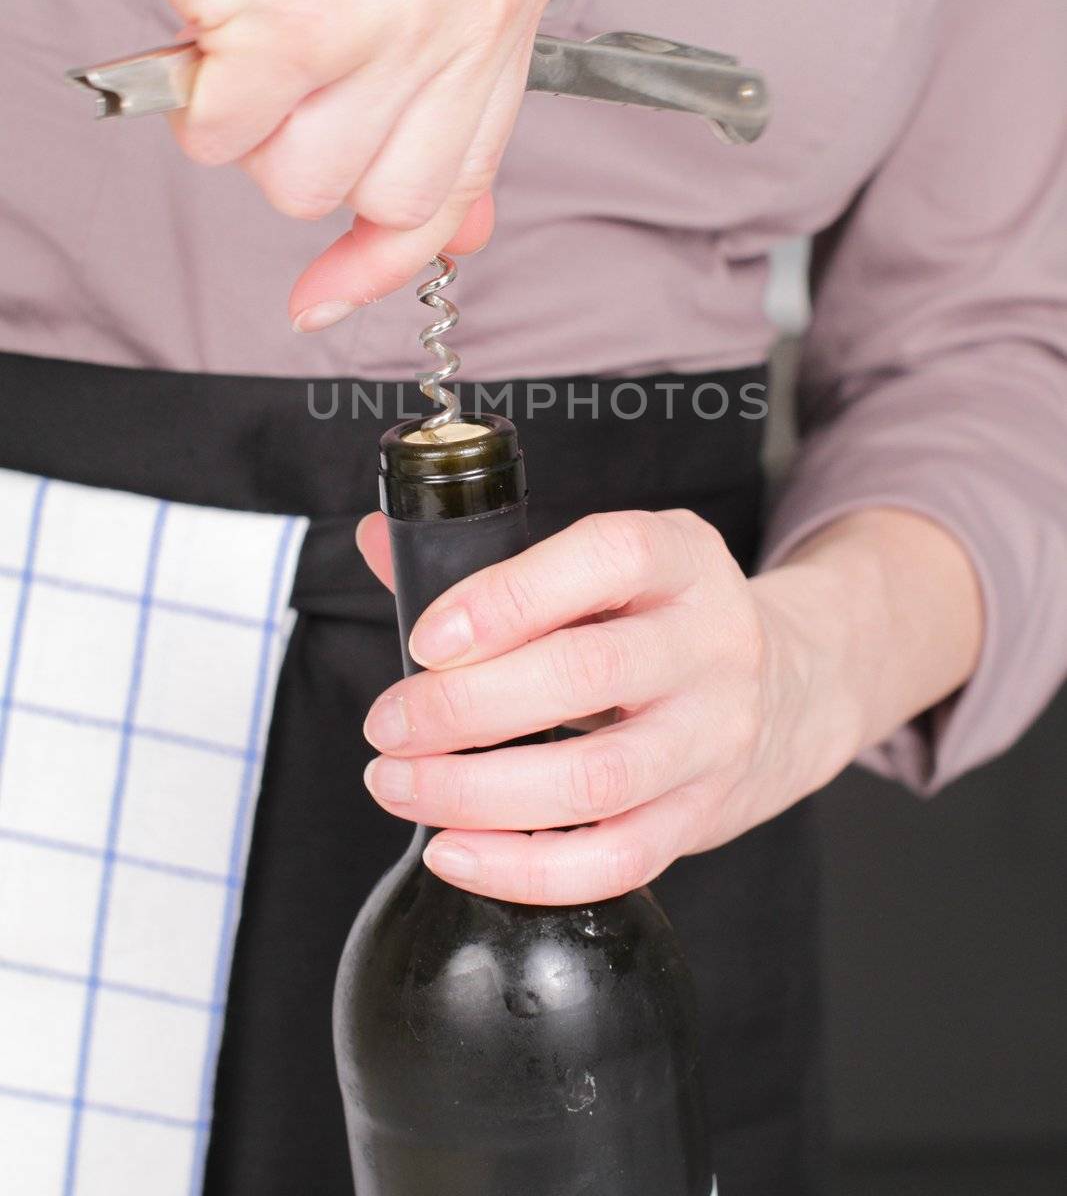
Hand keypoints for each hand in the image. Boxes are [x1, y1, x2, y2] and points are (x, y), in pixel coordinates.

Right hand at [62, 0, 555, 319]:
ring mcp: (394, 16)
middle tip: (276, 84)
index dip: (394, 252)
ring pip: (307, 184)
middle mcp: (472, 5)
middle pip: (391, 200)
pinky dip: (196, 101)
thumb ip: (438, 106)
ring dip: (252, 127)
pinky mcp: (304, 22)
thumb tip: (465, 236)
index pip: (469, 182)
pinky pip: (227, 145)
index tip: (335, 287)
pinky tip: (211, 18)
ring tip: (249, 24)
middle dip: (311, 162)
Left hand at [355, 507, 860, 905]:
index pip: (604, 558)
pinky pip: (617, 860)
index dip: (507, 598)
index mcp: (679, 556)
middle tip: (387, 725)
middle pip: (585, 676)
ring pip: (596, 779)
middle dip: (464, 708)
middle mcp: (710, 641)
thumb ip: (491, 559)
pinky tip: (456, 852)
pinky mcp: (703, 814)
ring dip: (478, 794)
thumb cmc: (658, 618)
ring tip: (399, 785)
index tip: (425, 641)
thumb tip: (376, 539)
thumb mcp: (605, 566)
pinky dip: (526, 869)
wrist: (788, 687)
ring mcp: (714, 735)